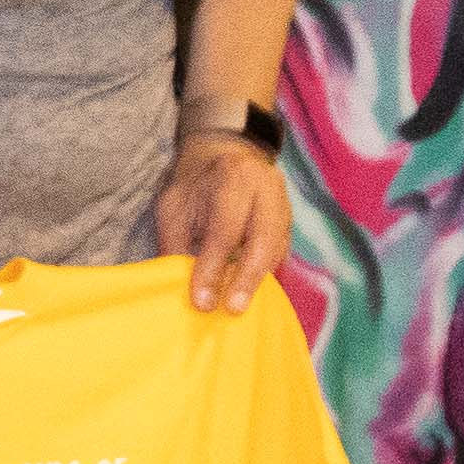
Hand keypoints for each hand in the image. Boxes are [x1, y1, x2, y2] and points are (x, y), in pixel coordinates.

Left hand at [155, 130, 291, 312]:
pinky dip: (266, 274)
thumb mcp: (174, 206)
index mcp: (234, 177)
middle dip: (247, 278)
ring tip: (240, 307)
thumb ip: (175, 243)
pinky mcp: (289, 221)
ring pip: (277, 248)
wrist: (224, 154)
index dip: (212, 268)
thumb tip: (176, 287)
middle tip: (232, 309)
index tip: (201, 300)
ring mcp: (283, 204)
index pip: (225, 230)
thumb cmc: (193, 185)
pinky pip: (281, 251)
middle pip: (263, 240)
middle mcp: (267, 188)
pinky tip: (252, 294)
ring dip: (259, 280)